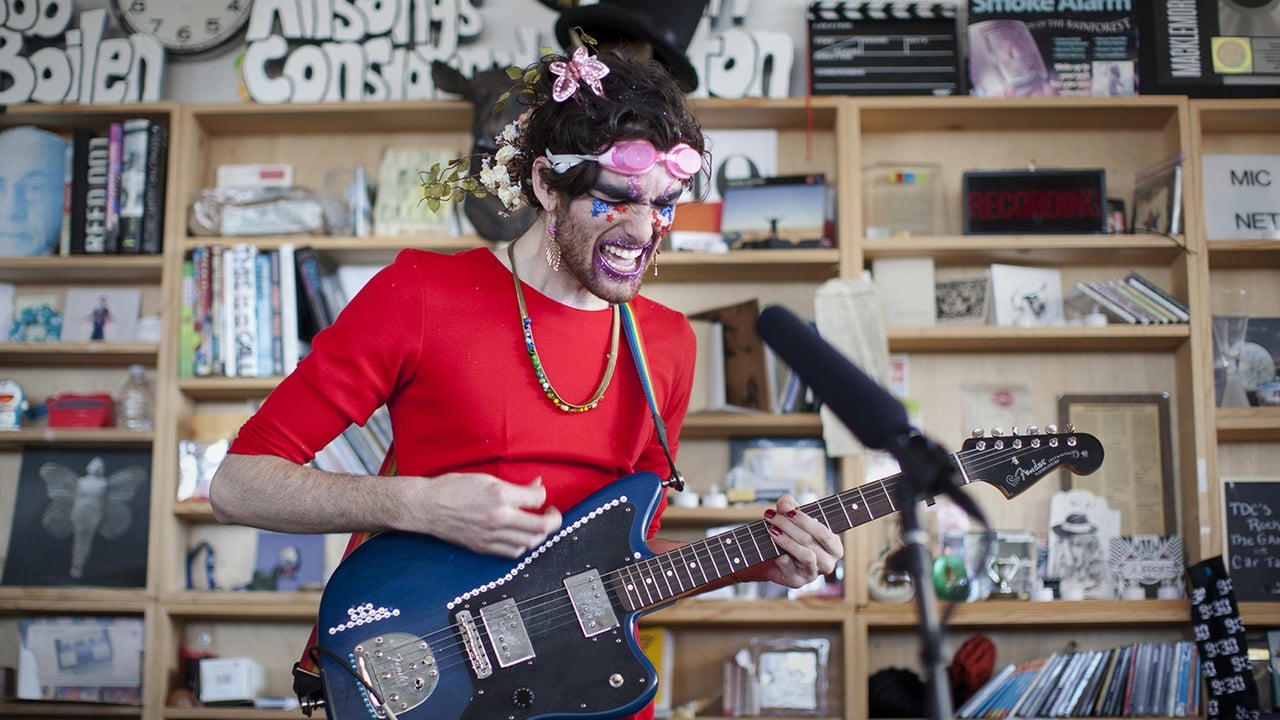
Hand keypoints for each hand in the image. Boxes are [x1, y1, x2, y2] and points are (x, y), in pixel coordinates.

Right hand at [400, 474, 561, 558]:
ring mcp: (491, 535)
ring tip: (537, 526)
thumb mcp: (486, 479)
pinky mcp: (483, 547)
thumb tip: (535, 486)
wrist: (426, 507)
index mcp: (500, 495)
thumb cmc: (451, 489)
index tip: (540, 494)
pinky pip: (512, 553)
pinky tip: (520, 537)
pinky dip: (522, 546)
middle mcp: (499, 517)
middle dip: (554, 520)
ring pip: (530, 543)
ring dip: (539, 535)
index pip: (538, 499)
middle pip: (542, 527)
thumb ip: (514, 486)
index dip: (543, 495)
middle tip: (552, 514)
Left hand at [750, 494, 842, 588]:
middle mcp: (828, 562)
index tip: (789, 511)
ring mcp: (813, 573)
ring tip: (772, 531)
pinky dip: (781, 557)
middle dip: (789, 526)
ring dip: (787, 541)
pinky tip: (773, 548)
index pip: (824, 533)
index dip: (806, 521)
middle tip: (772, 517)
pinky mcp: (797, 581)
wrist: (771, 558)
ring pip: (806, 556)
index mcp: (833, 546)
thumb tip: (785, 505)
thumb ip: (789, 504)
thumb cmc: (789, 534)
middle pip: (811, 541)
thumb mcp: (791, 515)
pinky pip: (791, 568)